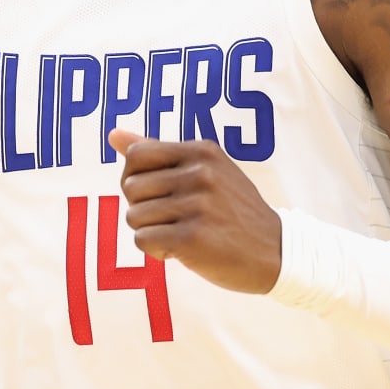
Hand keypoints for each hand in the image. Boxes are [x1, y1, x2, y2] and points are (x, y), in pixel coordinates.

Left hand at [106, 130, 282, 293]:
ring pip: (133, 216)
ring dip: (151, 231)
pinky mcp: (192, 238)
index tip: (160, 194)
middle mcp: (200, 173)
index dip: (137, 178)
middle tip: (174, 218)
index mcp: (202, 151)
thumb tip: (113, 135)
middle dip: (143, 208)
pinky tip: (181, 251)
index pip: (136, 155)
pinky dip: (156, 250)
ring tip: (181, 234)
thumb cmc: (232, 211)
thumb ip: (158, 152)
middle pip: (130, 187)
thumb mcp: (206, 171)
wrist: (277, 253)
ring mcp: (197, 205)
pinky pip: (143, 240)